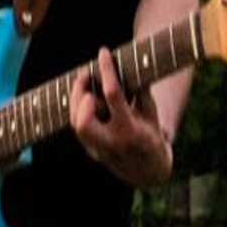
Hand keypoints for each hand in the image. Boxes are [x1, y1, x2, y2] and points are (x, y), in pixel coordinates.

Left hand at [70, 47, 172, 188]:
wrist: (148, 173)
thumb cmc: (151, 138)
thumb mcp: (152, 116)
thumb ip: (141, 93)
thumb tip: (132, 64)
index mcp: (131, 131)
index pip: (113, 96)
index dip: (107, 71)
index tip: (103, 53)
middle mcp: (111, 142)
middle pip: (82, 120)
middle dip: (78, 94)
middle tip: (85, 75)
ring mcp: (98, 150)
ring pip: (75, 122)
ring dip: (75, 98)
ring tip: (85, 82)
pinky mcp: (89, 151)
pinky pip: (77, 125)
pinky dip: (78, 108)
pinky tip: (84, 96)